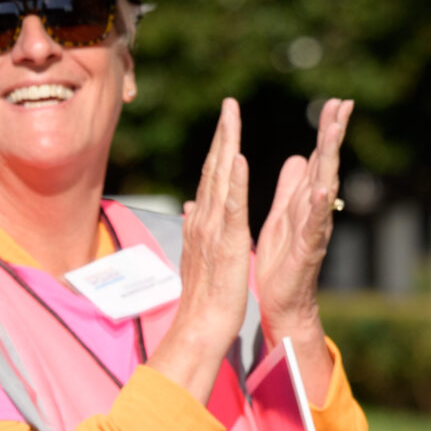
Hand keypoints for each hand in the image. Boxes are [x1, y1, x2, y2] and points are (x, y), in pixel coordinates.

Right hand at [150, 98, 252, 401]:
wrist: (202, 325)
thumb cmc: (207, 296)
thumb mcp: (202, 254)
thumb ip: (198, 227)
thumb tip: (193, 206)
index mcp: (205, 222)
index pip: (212, 178)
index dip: (219, 148)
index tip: (227, 122)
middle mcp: (205, 219)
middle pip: (213, 169)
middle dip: (222, 135)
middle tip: (230, 104)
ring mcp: (214, 229)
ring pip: (219, 179)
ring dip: (226, 146)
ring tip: (232, 117)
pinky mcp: (227, 242)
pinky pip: (231, 206)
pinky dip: (234, 181)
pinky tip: (238, 158)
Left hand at [257, 98, 350, 338]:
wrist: (282, 302)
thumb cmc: (283, 261)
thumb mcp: (283, 215)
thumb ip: (291, 188)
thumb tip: (299, 156)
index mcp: (304, 201)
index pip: (318, 159)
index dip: (326, 132)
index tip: (335, 103)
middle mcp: (314, 211)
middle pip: (326, 166)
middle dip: (334, 136)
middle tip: (343, 106)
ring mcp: (313, 229)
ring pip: (325, 190)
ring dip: (330, 162)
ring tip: (333, 135)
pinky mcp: (306, 250)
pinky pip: (314, 226)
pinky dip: (319, 208)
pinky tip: (322, 189)